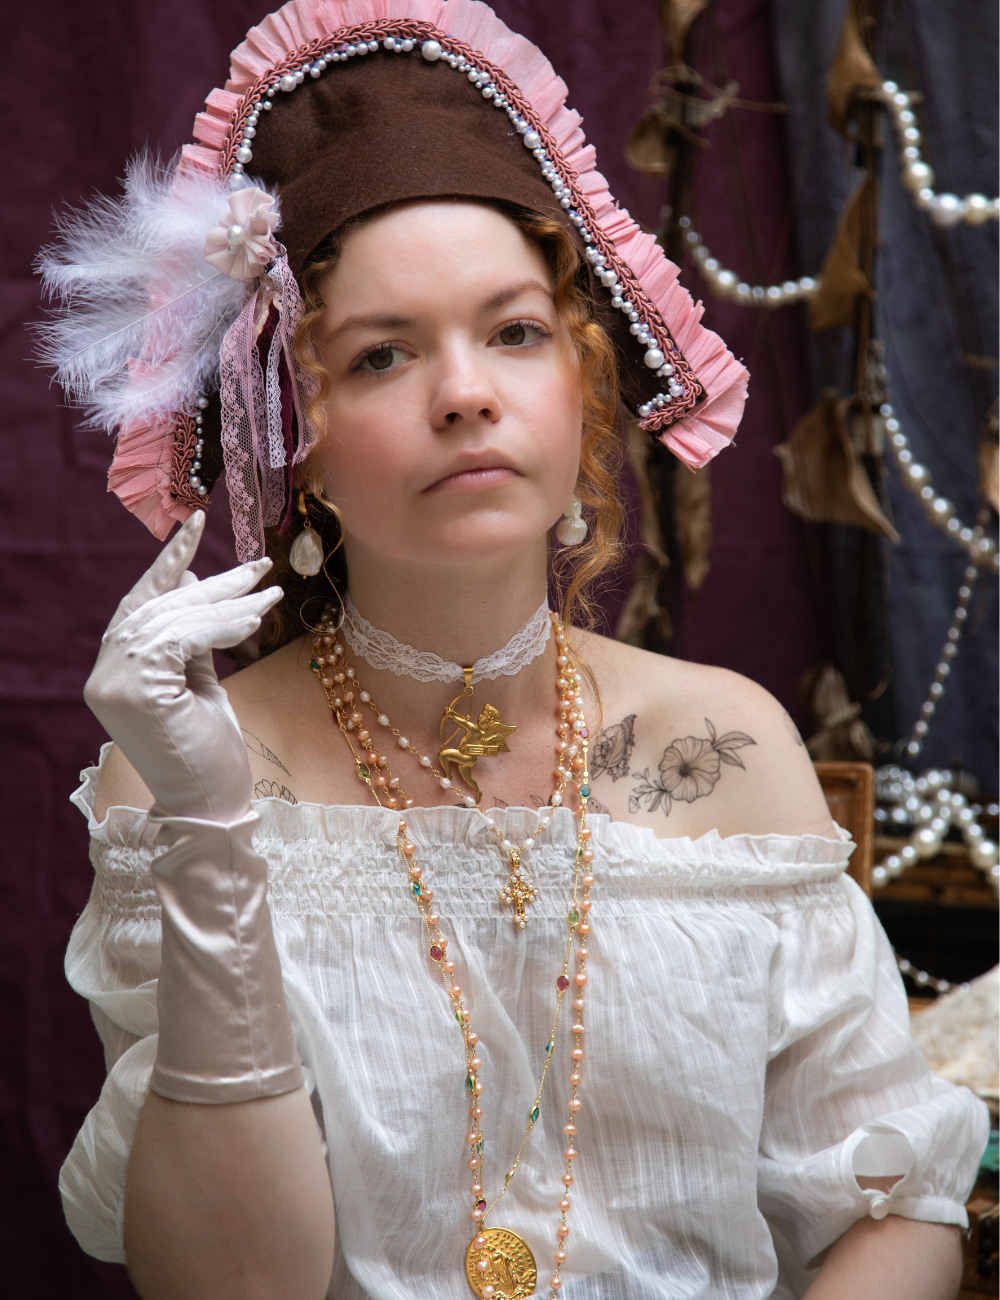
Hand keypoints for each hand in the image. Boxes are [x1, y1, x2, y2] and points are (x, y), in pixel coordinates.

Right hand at [84, 512, 281, 821]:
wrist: (212, 806)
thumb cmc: (209, 750)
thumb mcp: (197, 682)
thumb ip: (188, 637)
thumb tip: (195, 577)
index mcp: (114, 669)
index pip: (140, 603)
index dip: (168, 561)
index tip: (197, 522)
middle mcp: (105, 673)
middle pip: (162, 607)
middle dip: (214, 583)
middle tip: (259, 564)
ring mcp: (113, 682)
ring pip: (176, 620)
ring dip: (229, 604)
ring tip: (269, 594)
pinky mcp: (135, 691)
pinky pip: (185, 638)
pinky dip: (222, 625)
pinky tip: (254, 622)